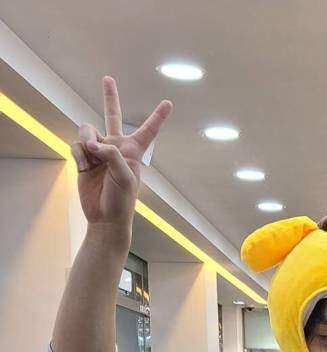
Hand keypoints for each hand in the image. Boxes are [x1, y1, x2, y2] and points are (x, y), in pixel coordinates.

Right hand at [70, 77, 171, 232]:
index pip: (147, 131)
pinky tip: (84, 166)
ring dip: (87, 140)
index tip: (168, 103)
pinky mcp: (84, 157)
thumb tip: (91, 142)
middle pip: (112, 116)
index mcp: (133, 151)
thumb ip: (111, 155)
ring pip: (87, 129)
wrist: (104, 216)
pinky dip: (79, 154)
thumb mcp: (125, 177)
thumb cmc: (122, 200)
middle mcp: (115, 147)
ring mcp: (98, 150)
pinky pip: (77, 144)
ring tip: (91, 156)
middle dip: (110, 97)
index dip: (157, 117)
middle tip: (108, 78)